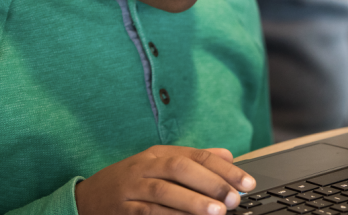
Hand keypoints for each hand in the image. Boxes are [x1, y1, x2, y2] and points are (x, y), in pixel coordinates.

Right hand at [75, 145, 255, 214]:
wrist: (87, 197)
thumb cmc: (133, 180)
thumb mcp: (161, 163)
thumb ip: (195, 159)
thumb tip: (229, 155)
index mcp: (159, 153)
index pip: (197, 156)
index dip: (224, 168)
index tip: (246, 182)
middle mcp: (146, 166)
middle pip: (182, 169)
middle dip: (211, 183)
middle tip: (235, 199)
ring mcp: (132, 188)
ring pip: (165, 192)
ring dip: (193, 203)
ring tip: (218, 213)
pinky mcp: (123, 211)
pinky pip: (148, 214)